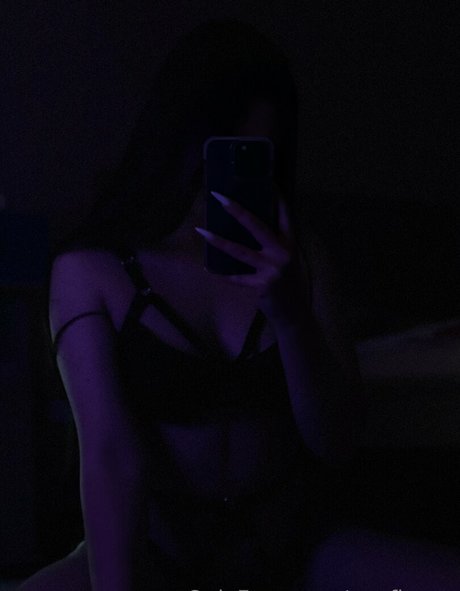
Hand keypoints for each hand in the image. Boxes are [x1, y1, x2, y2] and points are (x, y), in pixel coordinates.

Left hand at [194, 184, 310, 327]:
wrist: (295, 315)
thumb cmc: (289, 284)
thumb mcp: (289, 261)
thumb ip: (276, 245)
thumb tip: (253, 227)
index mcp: (291, 244)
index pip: (285, 215)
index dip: (277, 199)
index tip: (268, 182)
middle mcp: (282, 253)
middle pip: (257, 226)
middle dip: (237, 210)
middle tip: (220, 197)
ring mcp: (272, 270)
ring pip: (240, 251)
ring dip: (218, 241)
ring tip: (201, 230)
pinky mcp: (262, 286)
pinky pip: (237, 278)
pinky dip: (223, 274)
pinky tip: (209, 268)